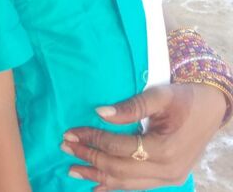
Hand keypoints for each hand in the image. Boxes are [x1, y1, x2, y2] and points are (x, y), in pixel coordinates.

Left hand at [60, 83, 226, 190]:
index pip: (119, 148)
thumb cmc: (184, 98)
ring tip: (72, 170)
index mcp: (163, 148)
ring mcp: (169, 178)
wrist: (212, 109)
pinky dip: (116, 186)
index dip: (93, 140)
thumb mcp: (159, 95)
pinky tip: (97, 186)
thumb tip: (99, 112)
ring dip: (98, 176)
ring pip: (127, 183)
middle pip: (119, 169)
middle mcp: (166, 169)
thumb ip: (130, 106)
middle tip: (65, 148)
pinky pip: (138, 186)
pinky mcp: (169, 178)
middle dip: (89, 159)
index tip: (70, 132)